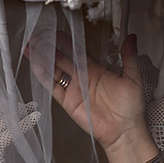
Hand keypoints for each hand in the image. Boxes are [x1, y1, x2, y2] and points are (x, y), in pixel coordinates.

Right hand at [26, 32, 151, 162]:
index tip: (58, 32)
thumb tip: (131, 38)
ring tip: (30, 47)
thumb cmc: (131, 108)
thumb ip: (129, 57)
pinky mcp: (68, 102)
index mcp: (96, 70)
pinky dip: (43, 76)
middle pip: (62, 59)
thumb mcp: (133, 78)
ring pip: (54, 71)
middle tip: (37, 36)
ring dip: (42, 59)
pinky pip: (53, 87)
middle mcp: (83, 78)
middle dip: (49, 47)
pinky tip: (35, 65)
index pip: (78, 52)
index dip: (67, 42)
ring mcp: (74, 90)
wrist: (124, 130)